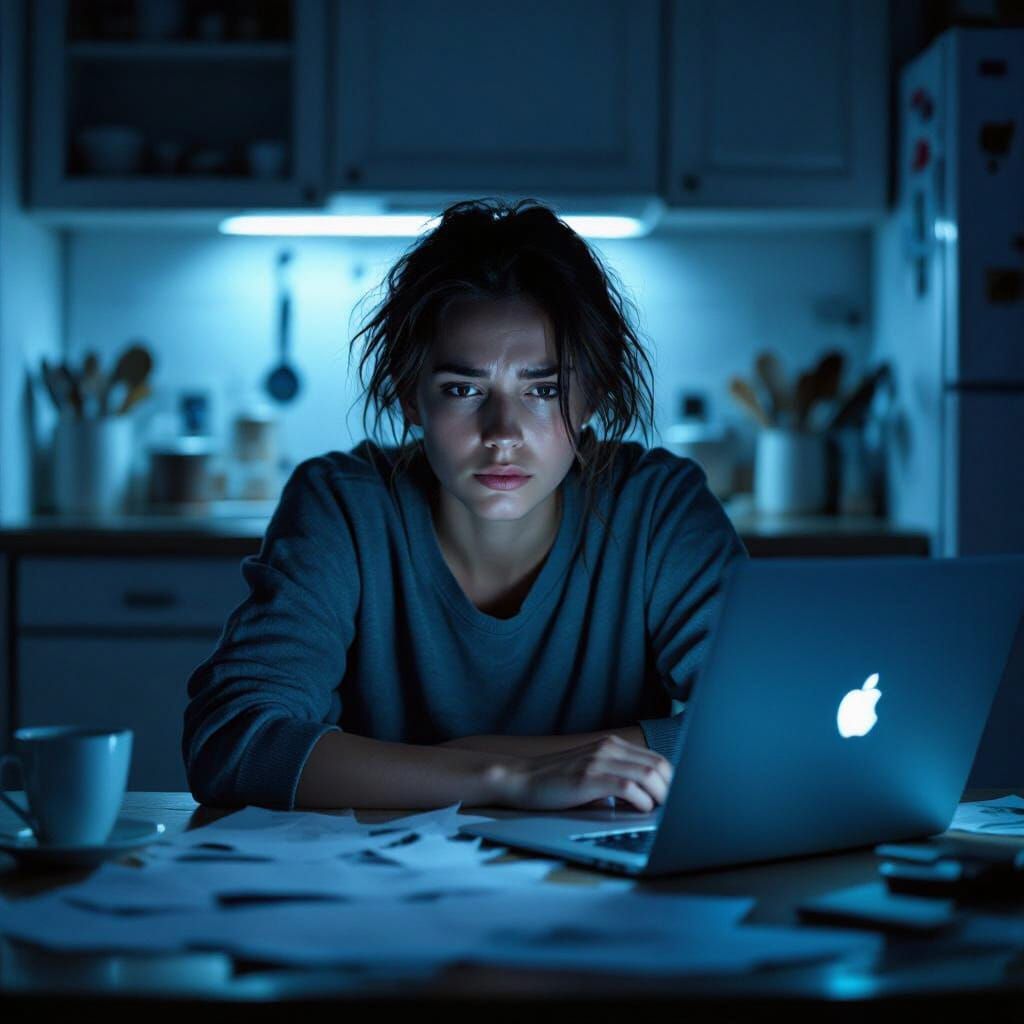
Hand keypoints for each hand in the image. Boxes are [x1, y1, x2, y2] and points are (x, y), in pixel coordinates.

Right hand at [495, 734, 673, 812]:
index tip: (678, 800)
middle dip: (672, 790)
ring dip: (660, 796)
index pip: (658, 759)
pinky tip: (639, 809)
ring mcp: (598, 760)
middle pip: (659, 766)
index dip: (673, 781)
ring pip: (648, 775)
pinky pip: (627, 787)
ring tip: (658, 811)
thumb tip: (651, 801)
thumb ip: (619, 779)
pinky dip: (640, 801)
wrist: (523, 779)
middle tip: (672, 811)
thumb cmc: (558, 782)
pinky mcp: (588, 777)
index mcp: (613, 746)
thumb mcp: (593, 774)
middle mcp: (609, 748)